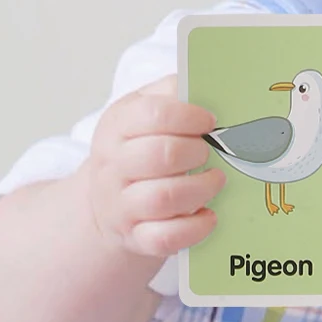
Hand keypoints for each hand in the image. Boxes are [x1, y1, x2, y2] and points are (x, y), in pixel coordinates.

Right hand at [85, 75, 225, 256]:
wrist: (104, 204)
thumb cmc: (136, 150)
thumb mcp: (141, 112)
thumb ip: (170, 94)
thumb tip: (208, 84)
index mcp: (116, 127)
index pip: (152, 114)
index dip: (188, 116)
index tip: (210, 121)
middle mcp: (113, 166)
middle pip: (159, 156)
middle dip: (196, 152)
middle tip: (210, 151)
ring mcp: (122, 205)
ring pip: (164, 198)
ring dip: (201, 188)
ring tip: (216, 180)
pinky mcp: (136, 238)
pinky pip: (166, 237)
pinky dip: (195, 227)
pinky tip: (209, 214)